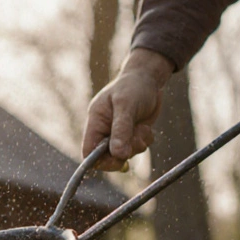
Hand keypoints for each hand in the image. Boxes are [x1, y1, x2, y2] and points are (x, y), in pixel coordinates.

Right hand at [83, 48, 173, 171]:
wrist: (150, 78)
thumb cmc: (134, 87)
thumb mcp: (126, 106)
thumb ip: (121, 130)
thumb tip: (118, 155)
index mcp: (96, 122)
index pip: (88, 151)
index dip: (99, 161)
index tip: (116, 160)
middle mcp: (105, 130)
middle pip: (107, 157)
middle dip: (124, 152)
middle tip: (136, 141)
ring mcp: (119, 133)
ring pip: (125, 154)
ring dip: (137, 145)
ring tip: (143, 128)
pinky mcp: (132, 134)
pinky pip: (138, 148)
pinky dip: (145, 140)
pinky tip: (147, 127)